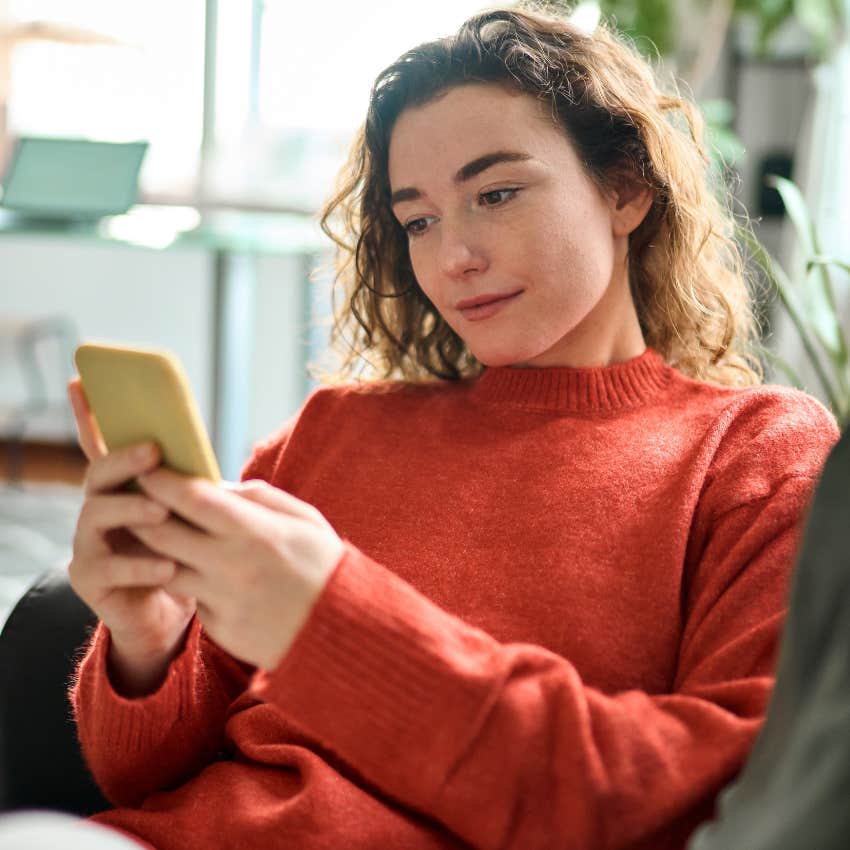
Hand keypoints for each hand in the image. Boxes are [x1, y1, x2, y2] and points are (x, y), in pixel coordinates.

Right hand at [66, 379, 196, 693]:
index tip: (78, 379)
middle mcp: (98, 507)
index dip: (88, 413)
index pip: (101, 443)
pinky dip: (141, 565)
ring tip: (161, 512)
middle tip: (153, 451)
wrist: (169, 610)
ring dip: (132, 509)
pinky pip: (110, 567)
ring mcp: (89, 541)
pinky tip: (168, 566)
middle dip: (124, 458)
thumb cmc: (183, 551)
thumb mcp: (187, 512)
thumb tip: (194, 447)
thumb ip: (183, 482)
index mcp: (122, 485)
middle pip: (99, 472)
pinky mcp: (90, 577)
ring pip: (98, 515)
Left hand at [128, 469, 345, 670]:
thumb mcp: (304, 519)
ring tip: (154, 536)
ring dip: (153, 551)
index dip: (161, 481)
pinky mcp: (220, 628)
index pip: (191, 498)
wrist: (344, 632)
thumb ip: (259, 496)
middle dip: (139, 513)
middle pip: (161, 533)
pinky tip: (200, 575)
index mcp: (255, 531)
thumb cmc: (324, 565)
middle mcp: (231, 565)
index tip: (145, 470)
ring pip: (165, 570)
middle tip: (132, 501)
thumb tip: (218, 486)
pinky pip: (193, 600)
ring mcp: (223, 600)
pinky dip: (191, 584)